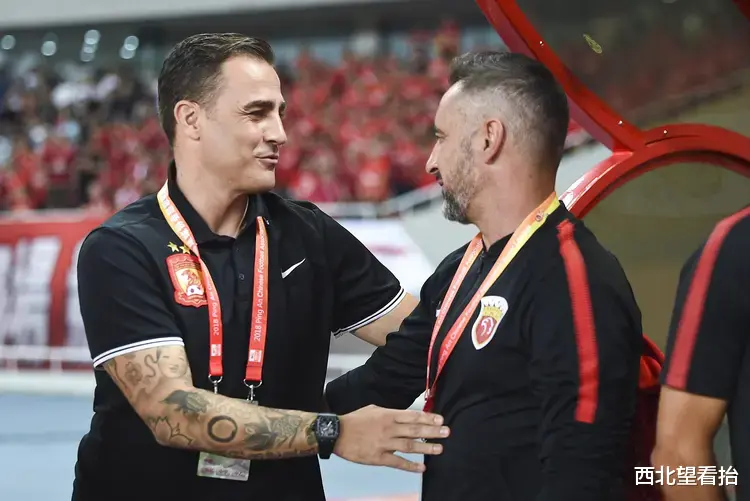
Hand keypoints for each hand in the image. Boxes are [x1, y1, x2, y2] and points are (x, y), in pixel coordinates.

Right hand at [333, 404, 448, 471]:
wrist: (337, 433)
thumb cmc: (354, 420)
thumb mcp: (373, 409)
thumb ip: (389, 413)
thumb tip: (402, 415)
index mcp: (388, 415)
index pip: (412, 416)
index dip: (428, 418)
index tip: (440, 420)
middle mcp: (388, 429)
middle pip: (414, 430)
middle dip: (432, 431)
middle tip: (447, 432)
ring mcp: (384, 444)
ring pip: (409, 446)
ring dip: (426, 447)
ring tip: (439, 449)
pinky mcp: (378, 457)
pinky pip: (398, 462)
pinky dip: (410, 465)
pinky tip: (422, 467)